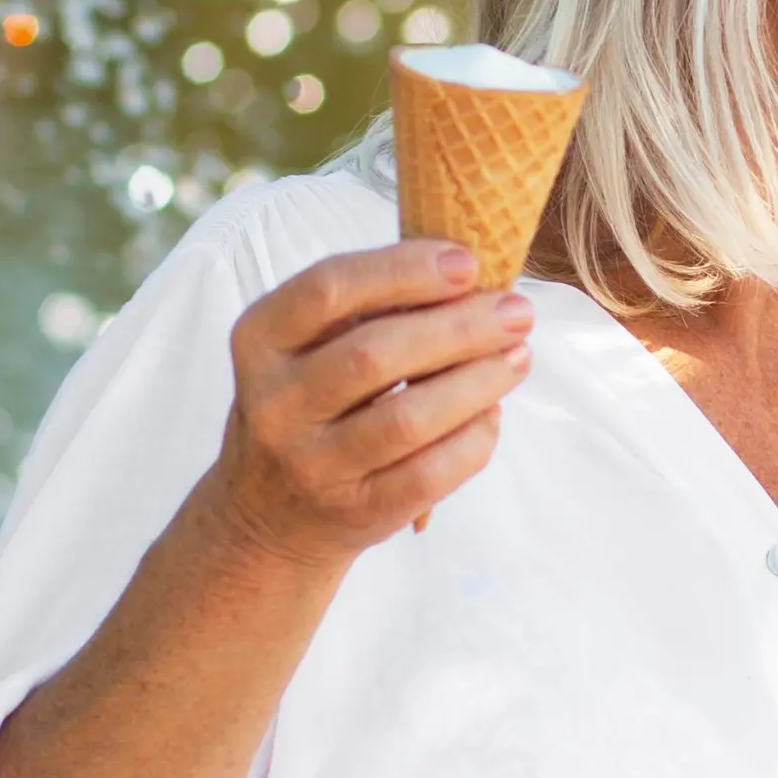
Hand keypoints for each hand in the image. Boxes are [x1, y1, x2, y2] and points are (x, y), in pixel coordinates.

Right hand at [201, 244, 531, 569]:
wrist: (270, 514)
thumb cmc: (310, 406)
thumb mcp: (308, 348)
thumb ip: (370, 309)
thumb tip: (470, 281)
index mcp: (260, 341)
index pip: (328, 289)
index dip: (403, 270)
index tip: (467, 262)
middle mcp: (275, 403)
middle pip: (375, 354)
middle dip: (460, 327)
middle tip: (516, 312)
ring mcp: (312, 463)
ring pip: (408, 418)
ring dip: (477, 381)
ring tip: (517, 356)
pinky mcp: (355, 510)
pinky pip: (429, 473)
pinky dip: (473, 437)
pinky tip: (491, 412)